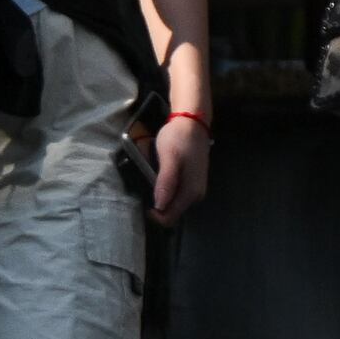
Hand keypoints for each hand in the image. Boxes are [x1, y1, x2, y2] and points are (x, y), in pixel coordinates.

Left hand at [147, 111, 212, 225]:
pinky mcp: (193, 182)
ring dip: (161, 198)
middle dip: (157, 206)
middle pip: (172, 212)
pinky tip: (159, 178)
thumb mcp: (169, 158)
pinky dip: (165, 191)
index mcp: (191, 192)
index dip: (154, 214)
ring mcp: (196, 188)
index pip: (170, 217)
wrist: (193, 121)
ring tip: (151, 180)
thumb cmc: (179, 138)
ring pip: (174, 204)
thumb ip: (166, 182)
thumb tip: (160, 206)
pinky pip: (176, 195)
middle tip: (145, 187)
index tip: (142, 200)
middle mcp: (196, 195)